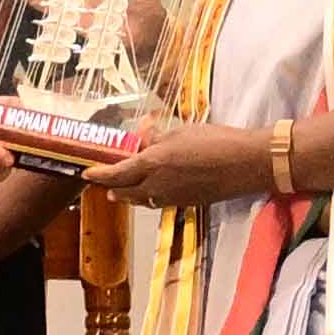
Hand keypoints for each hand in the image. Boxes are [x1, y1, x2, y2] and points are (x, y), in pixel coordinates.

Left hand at [91, 119, 277, 210]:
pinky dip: (149, 197)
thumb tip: (145, 138)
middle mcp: (158, 185)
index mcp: (153, 164)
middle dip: (112, 187)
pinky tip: (152, 191)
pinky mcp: (187, 202)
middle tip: (104, 182)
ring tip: (122, 191)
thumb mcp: (182, 132)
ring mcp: (172, 197)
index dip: (100, 175)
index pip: (117, 173)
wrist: (246, 163)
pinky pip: (159, 202)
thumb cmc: (216, 141)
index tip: (87, 173)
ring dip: (130, 194)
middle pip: (126, 191)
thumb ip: (158, 139)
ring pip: (142, 199)